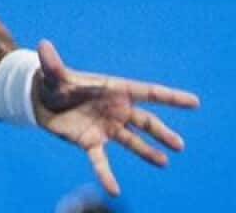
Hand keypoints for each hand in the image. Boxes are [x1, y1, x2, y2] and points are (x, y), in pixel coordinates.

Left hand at [33, 40, 199, 196]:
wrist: (41, 101)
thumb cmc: (54, 82)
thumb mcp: (52, 74)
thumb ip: (51, 64)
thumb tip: (42, 45)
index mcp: (114, 89)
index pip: (148, 93)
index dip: (171, 97)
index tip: (194, 102)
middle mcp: (116, 109)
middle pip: (145, 121)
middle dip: (161, 133)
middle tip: (179, 145)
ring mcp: (107, 127)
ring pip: (132, 141)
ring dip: (147, 152)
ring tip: (164, 162)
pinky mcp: (92, 143)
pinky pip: (102, 161)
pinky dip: (107, 175)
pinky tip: (114, 189)